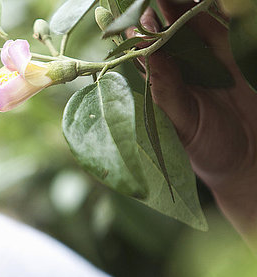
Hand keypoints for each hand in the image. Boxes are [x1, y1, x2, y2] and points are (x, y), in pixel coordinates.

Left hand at [130, 1, 256, 240]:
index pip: (138, 57)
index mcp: (154, 90)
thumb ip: (167, 89)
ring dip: (181, 9)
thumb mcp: (183, 122)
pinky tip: (202, 1)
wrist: (247, 161)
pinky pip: (215, 34)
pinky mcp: (223, 64)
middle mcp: (172, 75)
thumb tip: (149, 53)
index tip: (130, 16)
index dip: (133, 35)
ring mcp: (198, 67)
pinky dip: (210, 16)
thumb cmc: (206, 151)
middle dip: (156, 14)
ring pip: (187, 30)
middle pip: (161, 37)